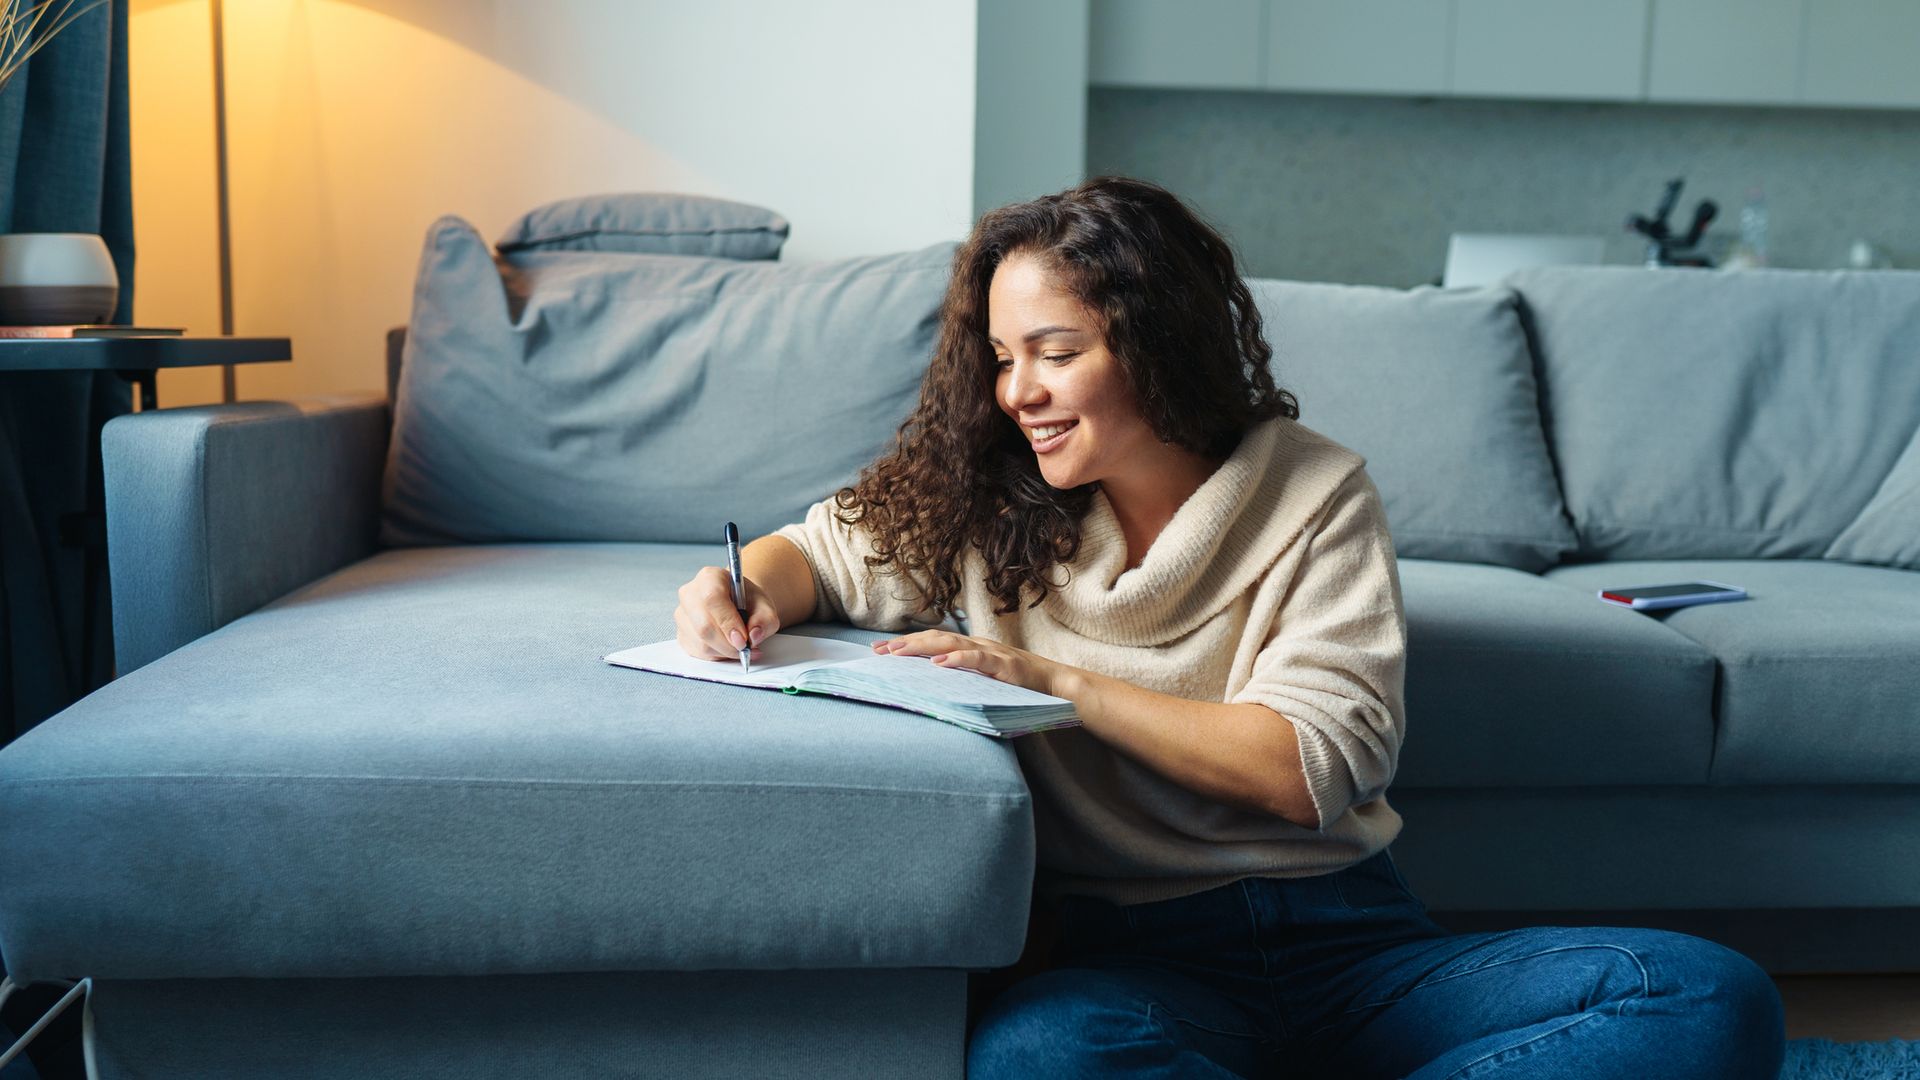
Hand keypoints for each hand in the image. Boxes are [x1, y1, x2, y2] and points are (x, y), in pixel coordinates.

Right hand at [674, 566, 780, 662]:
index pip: (713, 598)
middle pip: (703, 625)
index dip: (728, 622)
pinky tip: (729, 648)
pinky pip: (698, 652)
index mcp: (710, 577)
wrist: (740, 606)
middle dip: (728, 644)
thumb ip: (764, 620)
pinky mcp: (682, 634)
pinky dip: (717, 655)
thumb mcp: (765, 607)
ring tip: (742, 647)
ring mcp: (682, 615)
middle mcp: (690, 594)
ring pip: (701, 642)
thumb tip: (754, 635)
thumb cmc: (749, 603)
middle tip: (746, 648)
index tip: (743, 639)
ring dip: (725, 651)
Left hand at [870, 630, 1068, 697]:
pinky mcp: (1004, 664)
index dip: (906, 644)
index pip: (932, 642)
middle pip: (935, 639)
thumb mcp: (985, 681)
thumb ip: (963, 680)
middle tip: (878, 651)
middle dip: (904, 644)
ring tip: (898, 654)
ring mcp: (991, 652)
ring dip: (921, 648)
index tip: (879, 651)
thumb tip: (931, 689)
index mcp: (971, 648)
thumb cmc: (1019, 685)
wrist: (1056, 684)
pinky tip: (938, 664)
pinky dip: (958, 659)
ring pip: (950, 644)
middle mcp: (977, 644)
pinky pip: (977, 658)